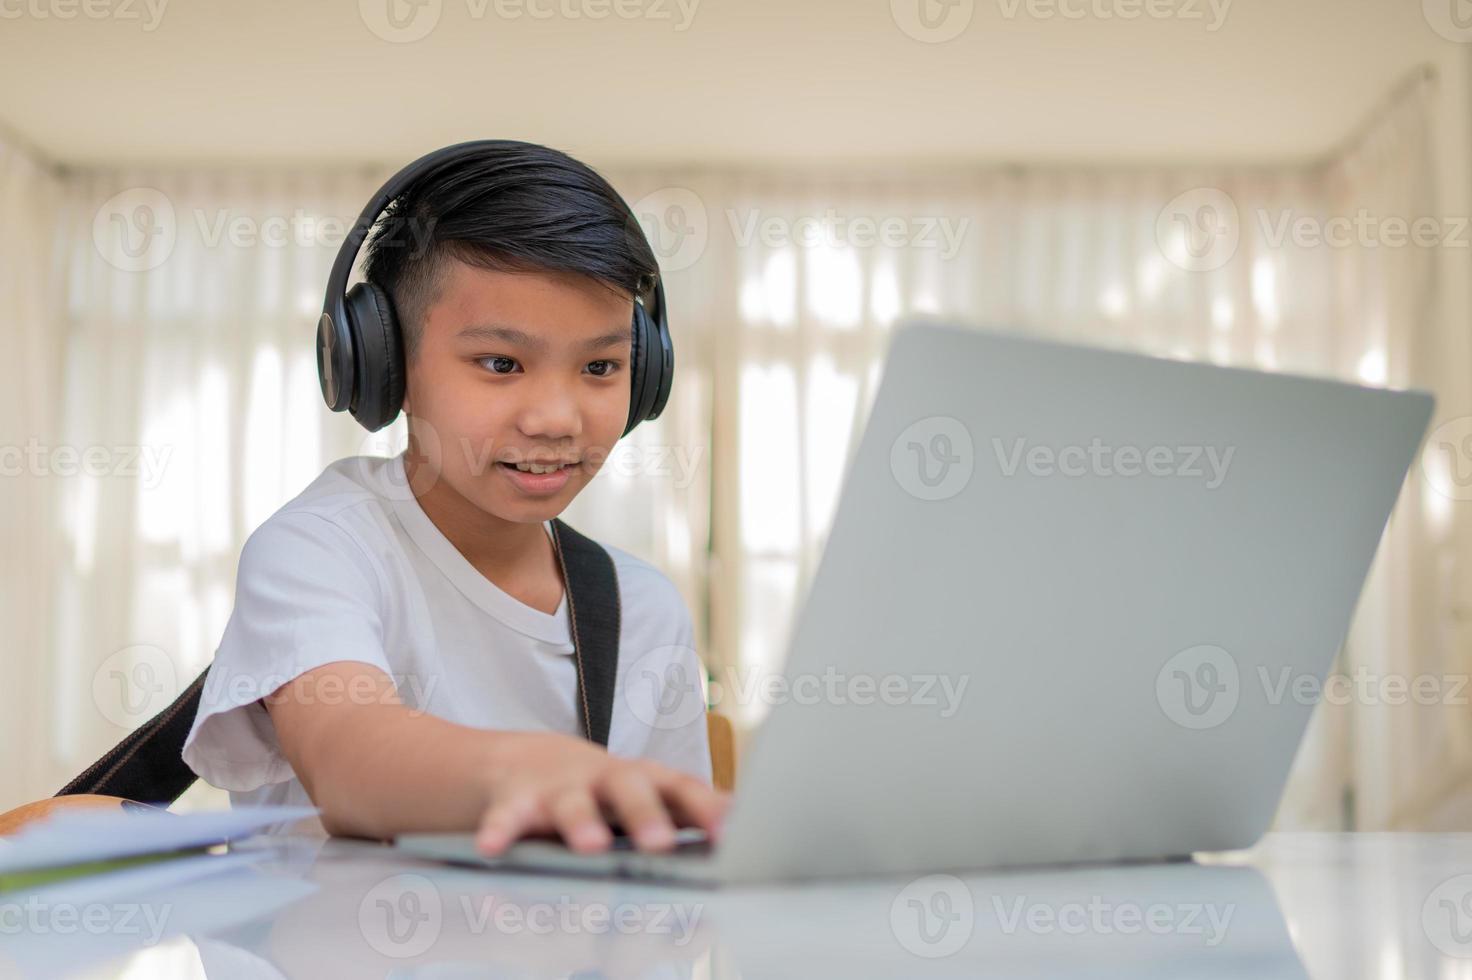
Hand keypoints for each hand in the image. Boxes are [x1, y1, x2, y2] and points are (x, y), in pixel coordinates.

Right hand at [474, 732, 730, 855]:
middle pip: (628, 788)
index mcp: (642, 779)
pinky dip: (499, 831)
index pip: (681, 788)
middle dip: (645, 815)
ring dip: (581, 823)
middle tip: (659, 842)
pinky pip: (505, 817)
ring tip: (590, 846)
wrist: (522, 761)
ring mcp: (558, 787)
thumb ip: (687, 812)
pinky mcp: (513, 800)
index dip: (706, 808)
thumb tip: (745, 824)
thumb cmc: (600, 790)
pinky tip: (493, 849)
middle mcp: (603, 778)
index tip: (730, 832)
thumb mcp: (642, 795)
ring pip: (571, 803)